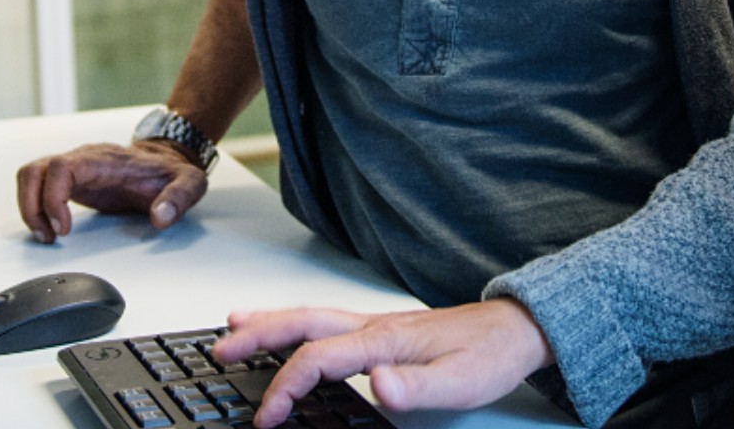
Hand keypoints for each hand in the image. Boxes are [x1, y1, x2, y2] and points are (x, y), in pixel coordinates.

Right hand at [14, 140, 207, 242]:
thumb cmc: (170, 172)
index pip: (62, 167)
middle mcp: (83, 160)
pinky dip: (35, 208)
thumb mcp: (188, 183)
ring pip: (30, 175)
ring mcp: (74, 168)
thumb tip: (161, 217)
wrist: (165, 161)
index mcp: (105, 159)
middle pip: (35, 170)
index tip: (63, 227)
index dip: (53, 198)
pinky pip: (37, 186)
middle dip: (32, 206)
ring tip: (46, 235)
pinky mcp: (70, 180)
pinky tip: (49, 229)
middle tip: (49, 235)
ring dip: (29, 208)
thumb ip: (178, 198)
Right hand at [214, 300, 554, 427]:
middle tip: (219, 350)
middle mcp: (372, 326)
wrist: (515, 329)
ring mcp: (375, 324)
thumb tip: (378, 384)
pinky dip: (295, 322)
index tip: (266, 416)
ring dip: (269, 323)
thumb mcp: (460, 382)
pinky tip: (288, 329)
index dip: (286, 387)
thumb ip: (417, 387)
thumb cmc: (488, 356)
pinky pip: (325, 321)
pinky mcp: (381, 330)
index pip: (318, 359)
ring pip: (310, 317)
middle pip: (301, 324)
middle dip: (257, 337)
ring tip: (233, 330)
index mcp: (382, 340)